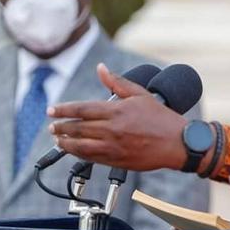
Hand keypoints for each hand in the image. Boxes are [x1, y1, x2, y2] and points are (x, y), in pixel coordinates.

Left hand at [48, 63, 187, 170]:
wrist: (177, 143)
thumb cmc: (161, 118)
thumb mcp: (140, 94)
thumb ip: (117, 82)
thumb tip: (101, 68)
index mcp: (117, 111)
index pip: (82, 109)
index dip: (63, 110)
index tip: (52, 110)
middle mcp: (112, 129)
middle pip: (77, 128)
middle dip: (61, 127)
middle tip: (52, 126)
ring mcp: (114, 147)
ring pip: (80, 146)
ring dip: (65, 143)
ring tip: (58, 140)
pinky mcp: (117, 161)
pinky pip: (92, 158)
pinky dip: (79, 154)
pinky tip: (73, 151)